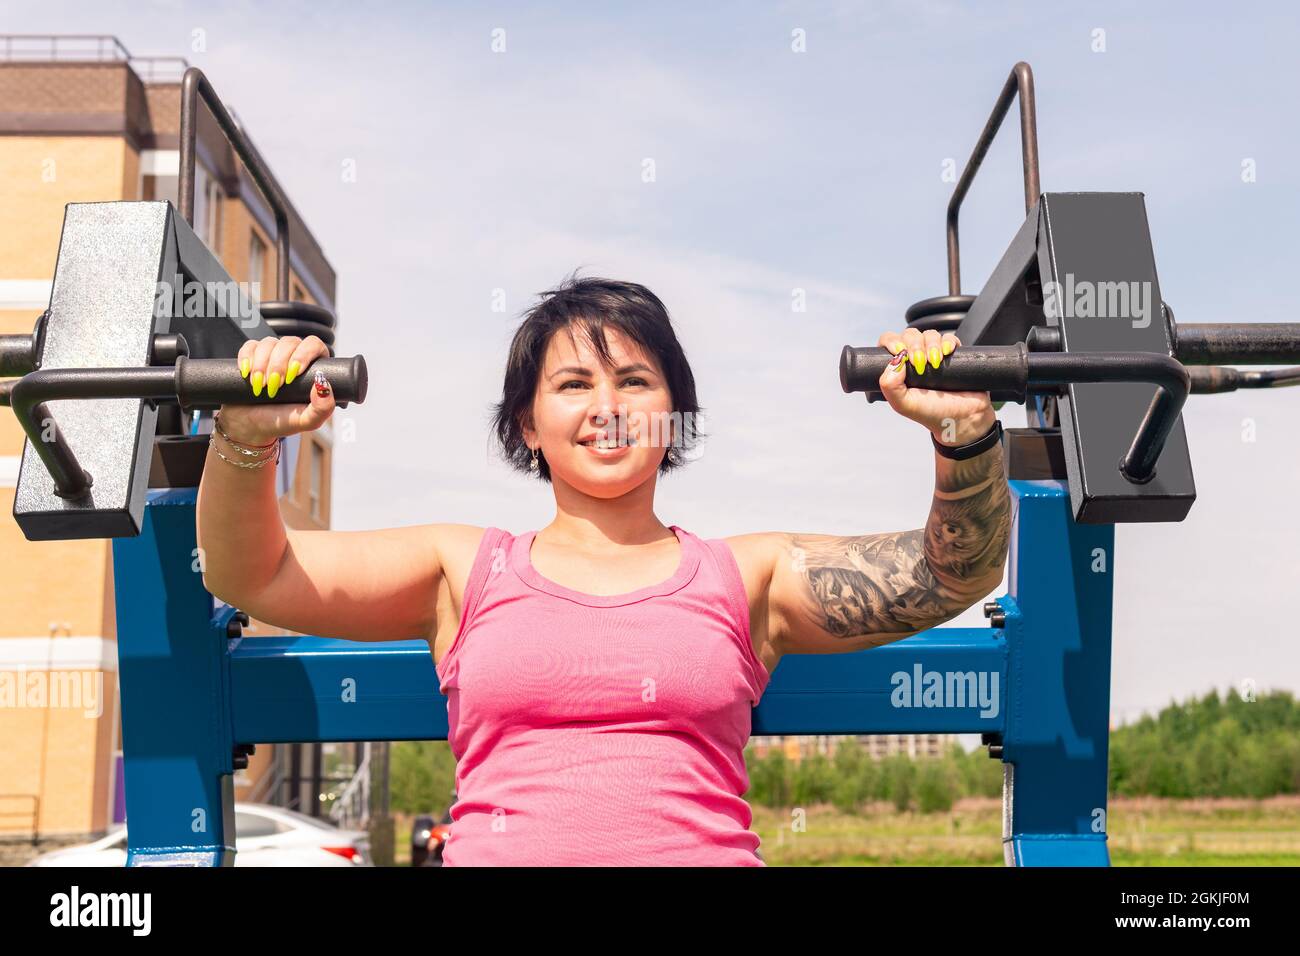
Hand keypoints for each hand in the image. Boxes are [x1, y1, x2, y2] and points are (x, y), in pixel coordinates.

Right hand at [216, 335, 334, 444]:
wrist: (250, 426)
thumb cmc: (280, 422)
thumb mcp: (306, 421)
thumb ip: (322, 409)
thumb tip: (324, 385)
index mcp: (312, 369)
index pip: (314, 345)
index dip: (304, 354)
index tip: (294, 374)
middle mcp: (293, 357)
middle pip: (290, 342)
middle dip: (279, 364)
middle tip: (274, 386)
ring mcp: (272, 354)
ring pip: (269, 343)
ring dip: (262, 365)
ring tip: (260, 386)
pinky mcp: (252, 355)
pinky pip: (250, 346)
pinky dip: (247, 359)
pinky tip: (247, 375)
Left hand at [877, 327, 995, 445]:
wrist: (961, 418)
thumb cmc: (932, 413)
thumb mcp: (904, 405)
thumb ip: (890, 387)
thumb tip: (894, 362)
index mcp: (899, 369)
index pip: (889, 342)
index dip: (892, 342)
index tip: (899, 352)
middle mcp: (915, 359)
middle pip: (909, 335)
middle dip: (914, 345)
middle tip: (921, 364)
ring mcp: (934, 355)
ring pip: (929, 334)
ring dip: (931, 344)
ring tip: (936, 363)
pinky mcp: (953, 354)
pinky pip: (950, 337)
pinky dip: (948, 341)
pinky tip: (947, 353)